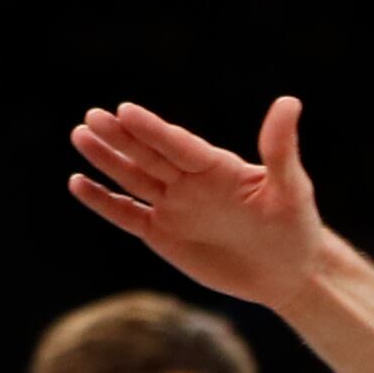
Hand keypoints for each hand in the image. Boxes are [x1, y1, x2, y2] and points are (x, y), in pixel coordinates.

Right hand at [70, 96, 327, 305]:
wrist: (288, 270)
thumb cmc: (296, 225)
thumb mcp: (292, 188)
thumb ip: (280, 148)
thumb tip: (289, 102)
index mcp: (215, 166)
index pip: (178, 145)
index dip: (153, 130)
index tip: (126, 110)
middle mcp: (188, 181)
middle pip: (149, 156)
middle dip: (121, 138)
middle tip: (92, 116)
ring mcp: (173, 206)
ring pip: (133, 179)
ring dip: (107, 160)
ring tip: (80, 135)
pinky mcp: (163, 234)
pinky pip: (127, 215)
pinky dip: (103, 201)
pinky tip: (78, 183)